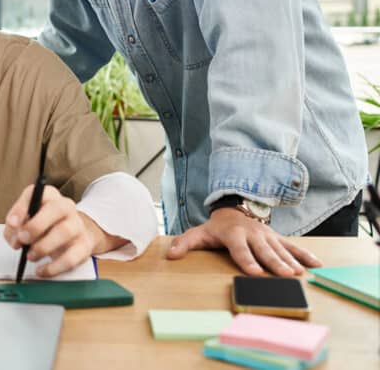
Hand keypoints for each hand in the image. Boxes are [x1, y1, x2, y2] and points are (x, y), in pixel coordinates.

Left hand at [3, 185, 102, 276]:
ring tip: (30, 256)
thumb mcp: (25, 220)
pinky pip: (71, 258)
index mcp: (49, 196)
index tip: (12, 223)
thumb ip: (15, 226)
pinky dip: (53, 267)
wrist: (73, 236)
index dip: (23, 207)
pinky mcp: (84, 246)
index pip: (39, 193)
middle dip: (36, 225)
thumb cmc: (43, 226)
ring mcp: (78, 226)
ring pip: (65, 232)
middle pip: (57, 208)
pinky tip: (41, 271)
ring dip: (43, 246)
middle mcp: (66, 206)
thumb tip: (15, 237)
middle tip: (22, 240)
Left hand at [167, 208, 321, 275]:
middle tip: (286, 276)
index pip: (240, 249)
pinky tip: (316, 265)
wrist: (233, 210)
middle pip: (264, 251)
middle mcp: (253, 234)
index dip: (246, 260)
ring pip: (281, 249)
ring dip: (292, 262)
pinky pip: (293, 246)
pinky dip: (305, 254)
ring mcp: (267, 236)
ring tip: (301, 274)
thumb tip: (170, 254)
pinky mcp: (278, 237)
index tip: (254, 272)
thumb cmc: (216, 228)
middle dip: (275, 263)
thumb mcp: (198, 233)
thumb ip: (184, 243)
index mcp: (233, 234)